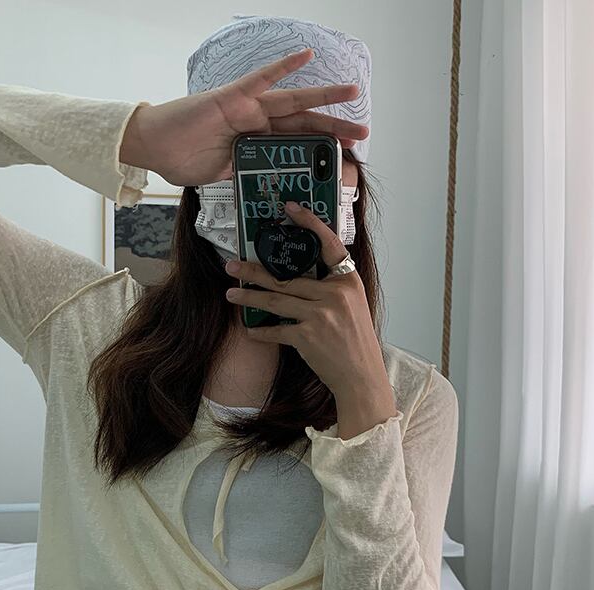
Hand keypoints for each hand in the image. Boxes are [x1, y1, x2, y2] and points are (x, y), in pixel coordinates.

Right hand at [120, 48, 369, 186]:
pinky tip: (305, 56)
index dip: (321, 148)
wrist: (152, 148)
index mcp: (255, 142)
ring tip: (352, 92)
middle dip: (334, 127)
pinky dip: (283, 67)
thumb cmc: (181, 159)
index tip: (347, 156)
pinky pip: (261, 79)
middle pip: (303, 123)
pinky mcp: (232, 98)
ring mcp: (246, 108)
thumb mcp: (224, 176)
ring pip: (292, 100)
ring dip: (323, 96)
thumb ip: (245, 174)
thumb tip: (264, 187)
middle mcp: (256, 122)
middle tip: (364, 132)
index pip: (295, 144)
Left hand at [224, 200, 397, 433]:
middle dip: (256, 273)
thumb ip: (331, 290)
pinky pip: (276, 330)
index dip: (310, 224)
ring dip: (249, 297)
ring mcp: (320, 315)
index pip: (329, 244)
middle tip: (233, 266)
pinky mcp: (307, 337)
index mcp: (348, 282)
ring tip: (231, 294)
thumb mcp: (353, 307)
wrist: (361, 376)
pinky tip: (250, 330)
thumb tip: (298, 279)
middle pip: (287, 278)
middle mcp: (334, 295)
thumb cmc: (356, 343)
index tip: (290, 209)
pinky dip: (261, 331)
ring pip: (276, 300)